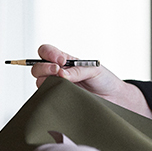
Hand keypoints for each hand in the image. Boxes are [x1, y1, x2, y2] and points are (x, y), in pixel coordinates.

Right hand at [33, 44, 151, 118]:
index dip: (49, 54)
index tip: (61, 61)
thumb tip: (61, 74)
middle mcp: (58, 72)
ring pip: (39, 81)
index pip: (47, 52)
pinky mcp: (59, 98)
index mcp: (66, 61)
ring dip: (47, 79)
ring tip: (63, 82)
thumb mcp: (94, 69)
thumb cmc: (105, 80)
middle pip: (37, 66)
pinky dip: (50, 92)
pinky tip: (61, 93)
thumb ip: (78, 70)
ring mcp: (57, 86)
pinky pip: (46, 95)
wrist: (113, 98)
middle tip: (59, 71)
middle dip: (45, 67)